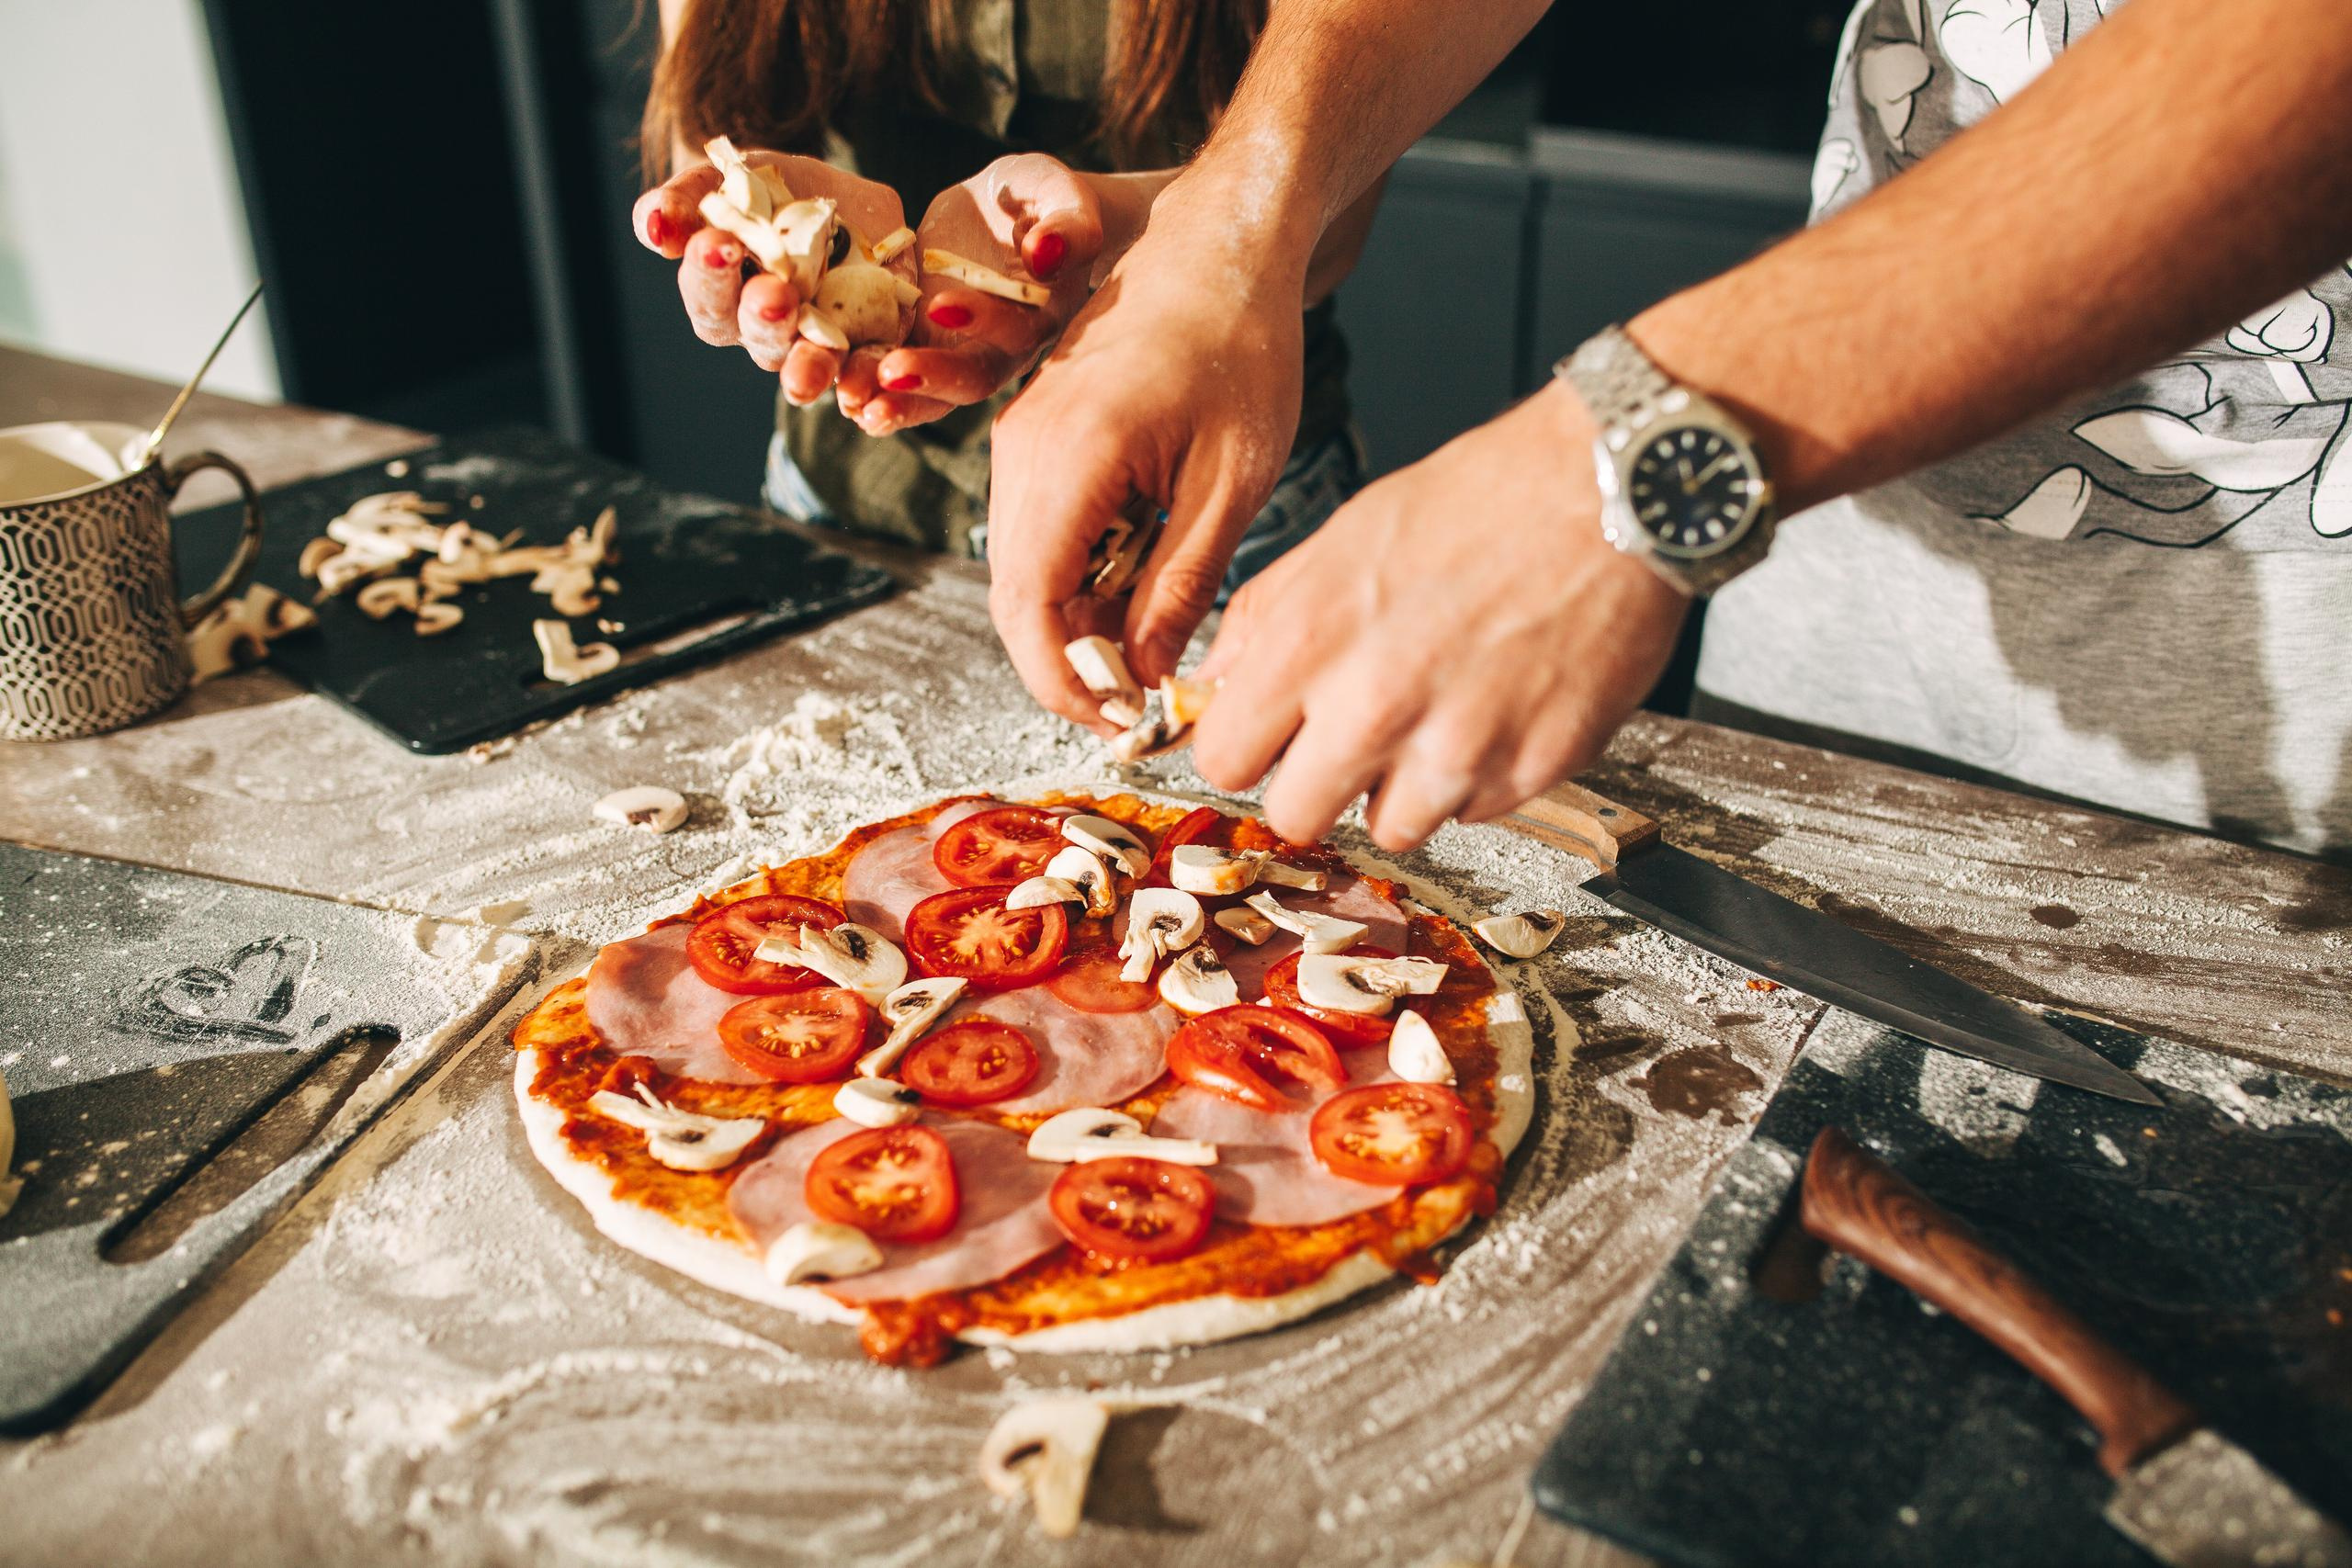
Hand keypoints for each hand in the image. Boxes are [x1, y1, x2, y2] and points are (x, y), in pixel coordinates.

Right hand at [631, 150, 910, 404]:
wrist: (846, 196)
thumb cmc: (768, 189)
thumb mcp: (727, 177)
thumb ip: (686, 199)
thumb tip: (655, 227)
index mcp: (726, 296)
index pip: (708, 298)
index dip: (709, 275)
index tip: (715, 243)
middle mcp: (769, 331)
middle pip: (758, 338)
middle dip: (762, 317)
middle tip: (772, 294)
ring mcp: (820, 343)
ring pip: (809, 366)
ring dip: (808, 365)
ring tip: (816, 351)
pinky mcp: (871, 346)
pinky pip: (866, 374)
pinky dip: (864, 383)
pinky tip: (863, 389)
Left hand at [842, 153, 1106, 436]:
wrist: (1010, 216)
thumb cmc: (1042, 198)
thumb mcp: (1057, 193)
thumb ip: (1066, 222)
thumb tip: (1045, 253)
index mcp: (1042, 313)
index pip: (1018, 328)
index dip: (985, 320)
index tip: (940, 304)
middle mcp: (1004, 349)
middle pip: (972, 378)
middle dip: (929, 379)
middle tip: (886, 374)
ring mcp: (960, 354)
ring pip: (931, 395)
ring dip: (893, 402)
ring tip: (850, 400)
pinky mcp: (922, 345)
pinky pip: (897, 378)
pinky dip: (869, 387)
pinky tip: (836, 389)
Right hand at [986, 183, 1311, 726]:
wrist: (1220, 241)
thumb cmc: (1241, 342)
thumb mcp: (1232, 478)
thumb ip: (1180, 581)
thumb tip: (1143, 673)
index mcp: (1070, 455)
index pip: (1027, 608)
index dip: (1063, 682)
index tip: (1119, 722)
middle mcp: (1024, 449)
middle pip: (1014, 599)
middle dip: (1070, 665)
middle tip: (1141, 705)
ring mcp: (1021, 439)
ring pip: (1022, 569)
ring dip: (1077, 621)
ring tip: (1154, 642)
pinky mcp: (1037, 436)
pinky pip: (1038, 532)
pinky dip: (1079, 575)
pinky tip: (1142, 582)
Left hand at [1189, 382, 1689, 851]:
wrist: (1607, 489)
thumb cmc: (1482, 498)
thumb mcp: (1342, 535)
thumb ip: (1266, 616)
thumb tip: (1216, 682)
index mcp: (1310, 645)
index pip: (1225, 761)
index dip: (1247, 747)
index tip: (1271, 736)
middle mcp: (1374, 711)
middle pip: (1297, 817)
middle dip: (1315, 784)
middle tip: (1348, 740)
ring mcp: (1457, 750)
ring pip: (1391, 828)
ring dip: (1401, 786)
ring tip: (1434, 713)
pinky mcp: (1531, 770)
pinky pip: (1474, 810)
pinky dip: (1476, 775)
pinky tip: (1494, 706)